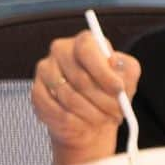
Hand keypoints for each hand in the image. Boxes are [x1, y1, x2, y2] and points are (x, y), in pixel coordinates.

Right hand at [31, 30, 141, 164]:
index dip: (103, 71)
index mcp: (84, 41)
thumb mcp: (127, 79)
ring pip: (67, 95)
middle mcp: (61, 50)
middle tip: (116, 112)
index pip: (87, 50)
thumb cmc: (109, 93)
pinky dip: (71, 120)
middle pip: (79, 77)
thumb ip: (126, 69)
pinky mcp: (37, 91)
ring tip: (102, 119)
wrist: (89, 115)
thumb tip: (115, 62)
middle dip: (101, 99)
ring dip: (89, 112)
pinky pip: (53, 108)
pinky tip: (82, 122)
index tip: (118, 89)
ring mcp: (45, 70)